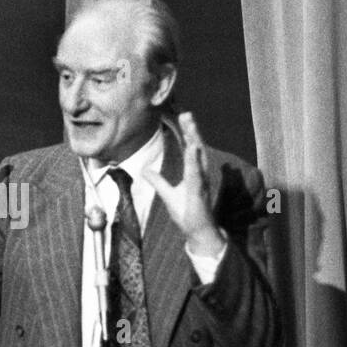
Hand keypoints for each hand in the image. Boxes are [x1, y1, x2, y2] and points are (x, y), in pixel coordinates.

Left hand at [143, 111, 225, 255]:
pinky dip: (194, 160)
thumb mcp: (168, 195)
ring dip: (195, 140)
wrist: (198, 233)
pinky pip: (196, 173)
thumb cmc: (188, 214)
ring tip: (190, 124)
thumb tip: (145, 170)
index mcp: (193, 173)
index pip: (190, 149)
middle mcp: (200, 174)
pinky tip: (192, 148)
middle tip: (187, 114)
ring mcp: (201, 182)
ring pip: (199, 157)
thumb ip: (158, 181)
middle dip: (192, 130)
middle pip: (197, 148)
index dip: (187, 133)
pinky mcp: (199, 192)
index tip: (183, 117)